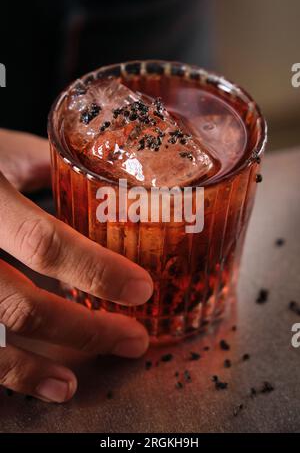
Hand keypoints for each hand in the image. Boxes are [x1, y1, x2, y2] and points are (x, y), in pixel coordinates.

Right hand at [0, 129, 152, 402]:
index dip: (96, 271)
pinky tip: (18, 380)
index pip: (44, 243)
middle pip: (20, 306)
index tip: (140, 289)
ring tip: (71, 385)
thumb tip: (103, 184)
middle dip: (84, 330)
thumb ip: (46, 166)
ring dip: (31, 371)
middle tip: (131, 340)